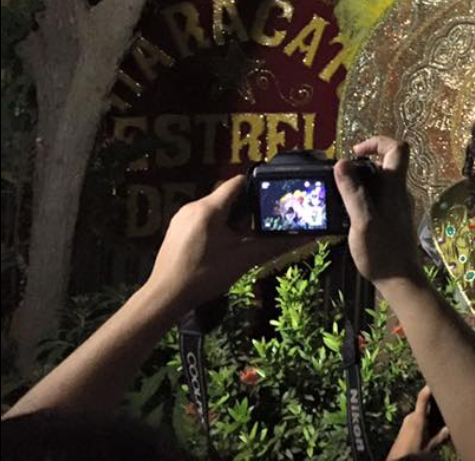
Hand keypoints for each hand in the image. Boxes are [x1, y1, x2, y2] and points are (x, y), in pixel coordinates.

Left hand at [144, 175, 300, 312]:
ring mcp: (182, 217)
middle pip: (227, 196)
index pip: (238, 182)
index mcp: (209, 208)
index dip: (258, 187)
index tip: (273, 199)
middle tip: (261, 227)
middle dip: (246, 210)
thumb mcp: (243, 260)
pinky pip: (202, 219)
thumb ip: (274, 246)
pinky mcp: (176, 229)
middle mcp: (193, 206)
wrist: (165, 296)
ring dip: (232, 220)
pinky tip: (222, 247)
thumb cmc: (205, 276)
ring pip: (215, 209)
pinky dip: (217, 227)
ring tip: (243, 240)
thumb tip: (304, 239)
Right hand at [335, 136, 418, 282]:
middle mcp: (399, 193)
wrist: (400, 280)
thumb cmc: (382, 253)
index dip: (376, 142)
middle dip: (360, 166)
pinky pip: (377, 199)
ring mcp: (397, 206)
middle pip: (384, 164)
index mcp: (395, 187)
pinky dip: (362, 200)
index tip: (354, 153)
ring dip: (359, 184)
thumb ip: (352, 192)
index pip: (396, 148)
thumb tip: (342, 163)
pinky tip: (348, 215)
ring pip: (379, 183)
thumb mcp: (362, 221)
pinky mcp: (393, 218)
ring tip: (339, 198)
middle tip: (340, 179)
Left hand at [386, 386, 449, 459]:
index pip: (423, 397)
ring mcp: (407, 421)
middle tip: (445, 399)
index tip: (435, 378)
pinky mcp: (406, 426)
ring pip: (421, 412)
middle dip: (434, 402)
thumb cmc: (412, 454)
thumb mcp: (430, 447)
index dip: (429, 387)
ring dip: (430, 413)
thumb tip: (450, 427)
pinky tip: (431, 427)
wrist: (396, 460)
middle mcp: (411, 416)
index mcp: (417, 419)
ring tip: (441, 415)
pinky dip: (425, 419)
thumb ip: (441, 436)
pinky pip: (418, 418)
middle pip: (424, 404)